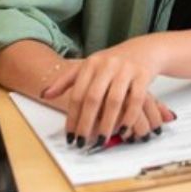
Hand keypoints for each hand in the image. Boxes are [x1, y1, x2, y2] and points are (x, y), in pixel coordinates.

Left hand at [41, 37, 174, 147]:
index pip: (77, 94)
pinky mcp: (143, 74)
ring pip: (114, 100)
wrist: (145, 49)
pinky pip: (135, 99)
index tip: (70, 136)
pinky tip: (123, 130)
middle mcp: (107, 64)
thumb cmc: (114, 62)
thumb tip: (45, 95)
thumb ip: (67, 80)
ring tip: (101, 140)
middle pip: (93, 98)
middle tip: (82, 142)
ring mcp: (126, 69)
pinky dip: (129, 116)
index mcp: (91, 63)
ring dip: (107, 123)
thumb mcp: (89, 66)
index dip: (72, 117)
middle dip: (86, 123)